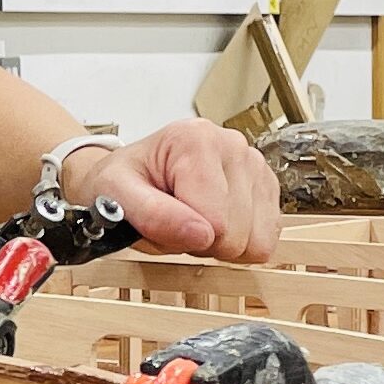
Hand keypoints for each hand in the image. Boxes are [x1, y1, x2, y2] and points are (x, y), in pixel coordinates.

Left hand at [81, 119, 280, 261]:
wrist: (133, 173)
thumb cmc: (125, 181)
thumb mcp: (116, 195)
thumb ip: (151, 215)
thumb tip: (200, 234)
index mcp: (195, 139)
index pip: (214, 222)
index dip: (185, 237)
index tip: (163, 218)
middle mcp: (233, 145)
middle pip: (237, 234)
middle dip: (202, 242)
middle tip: (176, 221)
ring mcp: (255, 165)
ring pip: (256, 242)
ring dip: (221, 243)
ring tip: (193, 220)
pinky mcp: (267, 186)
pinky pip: (266, 240)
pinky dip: (239, 243)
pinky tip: (215, 221)